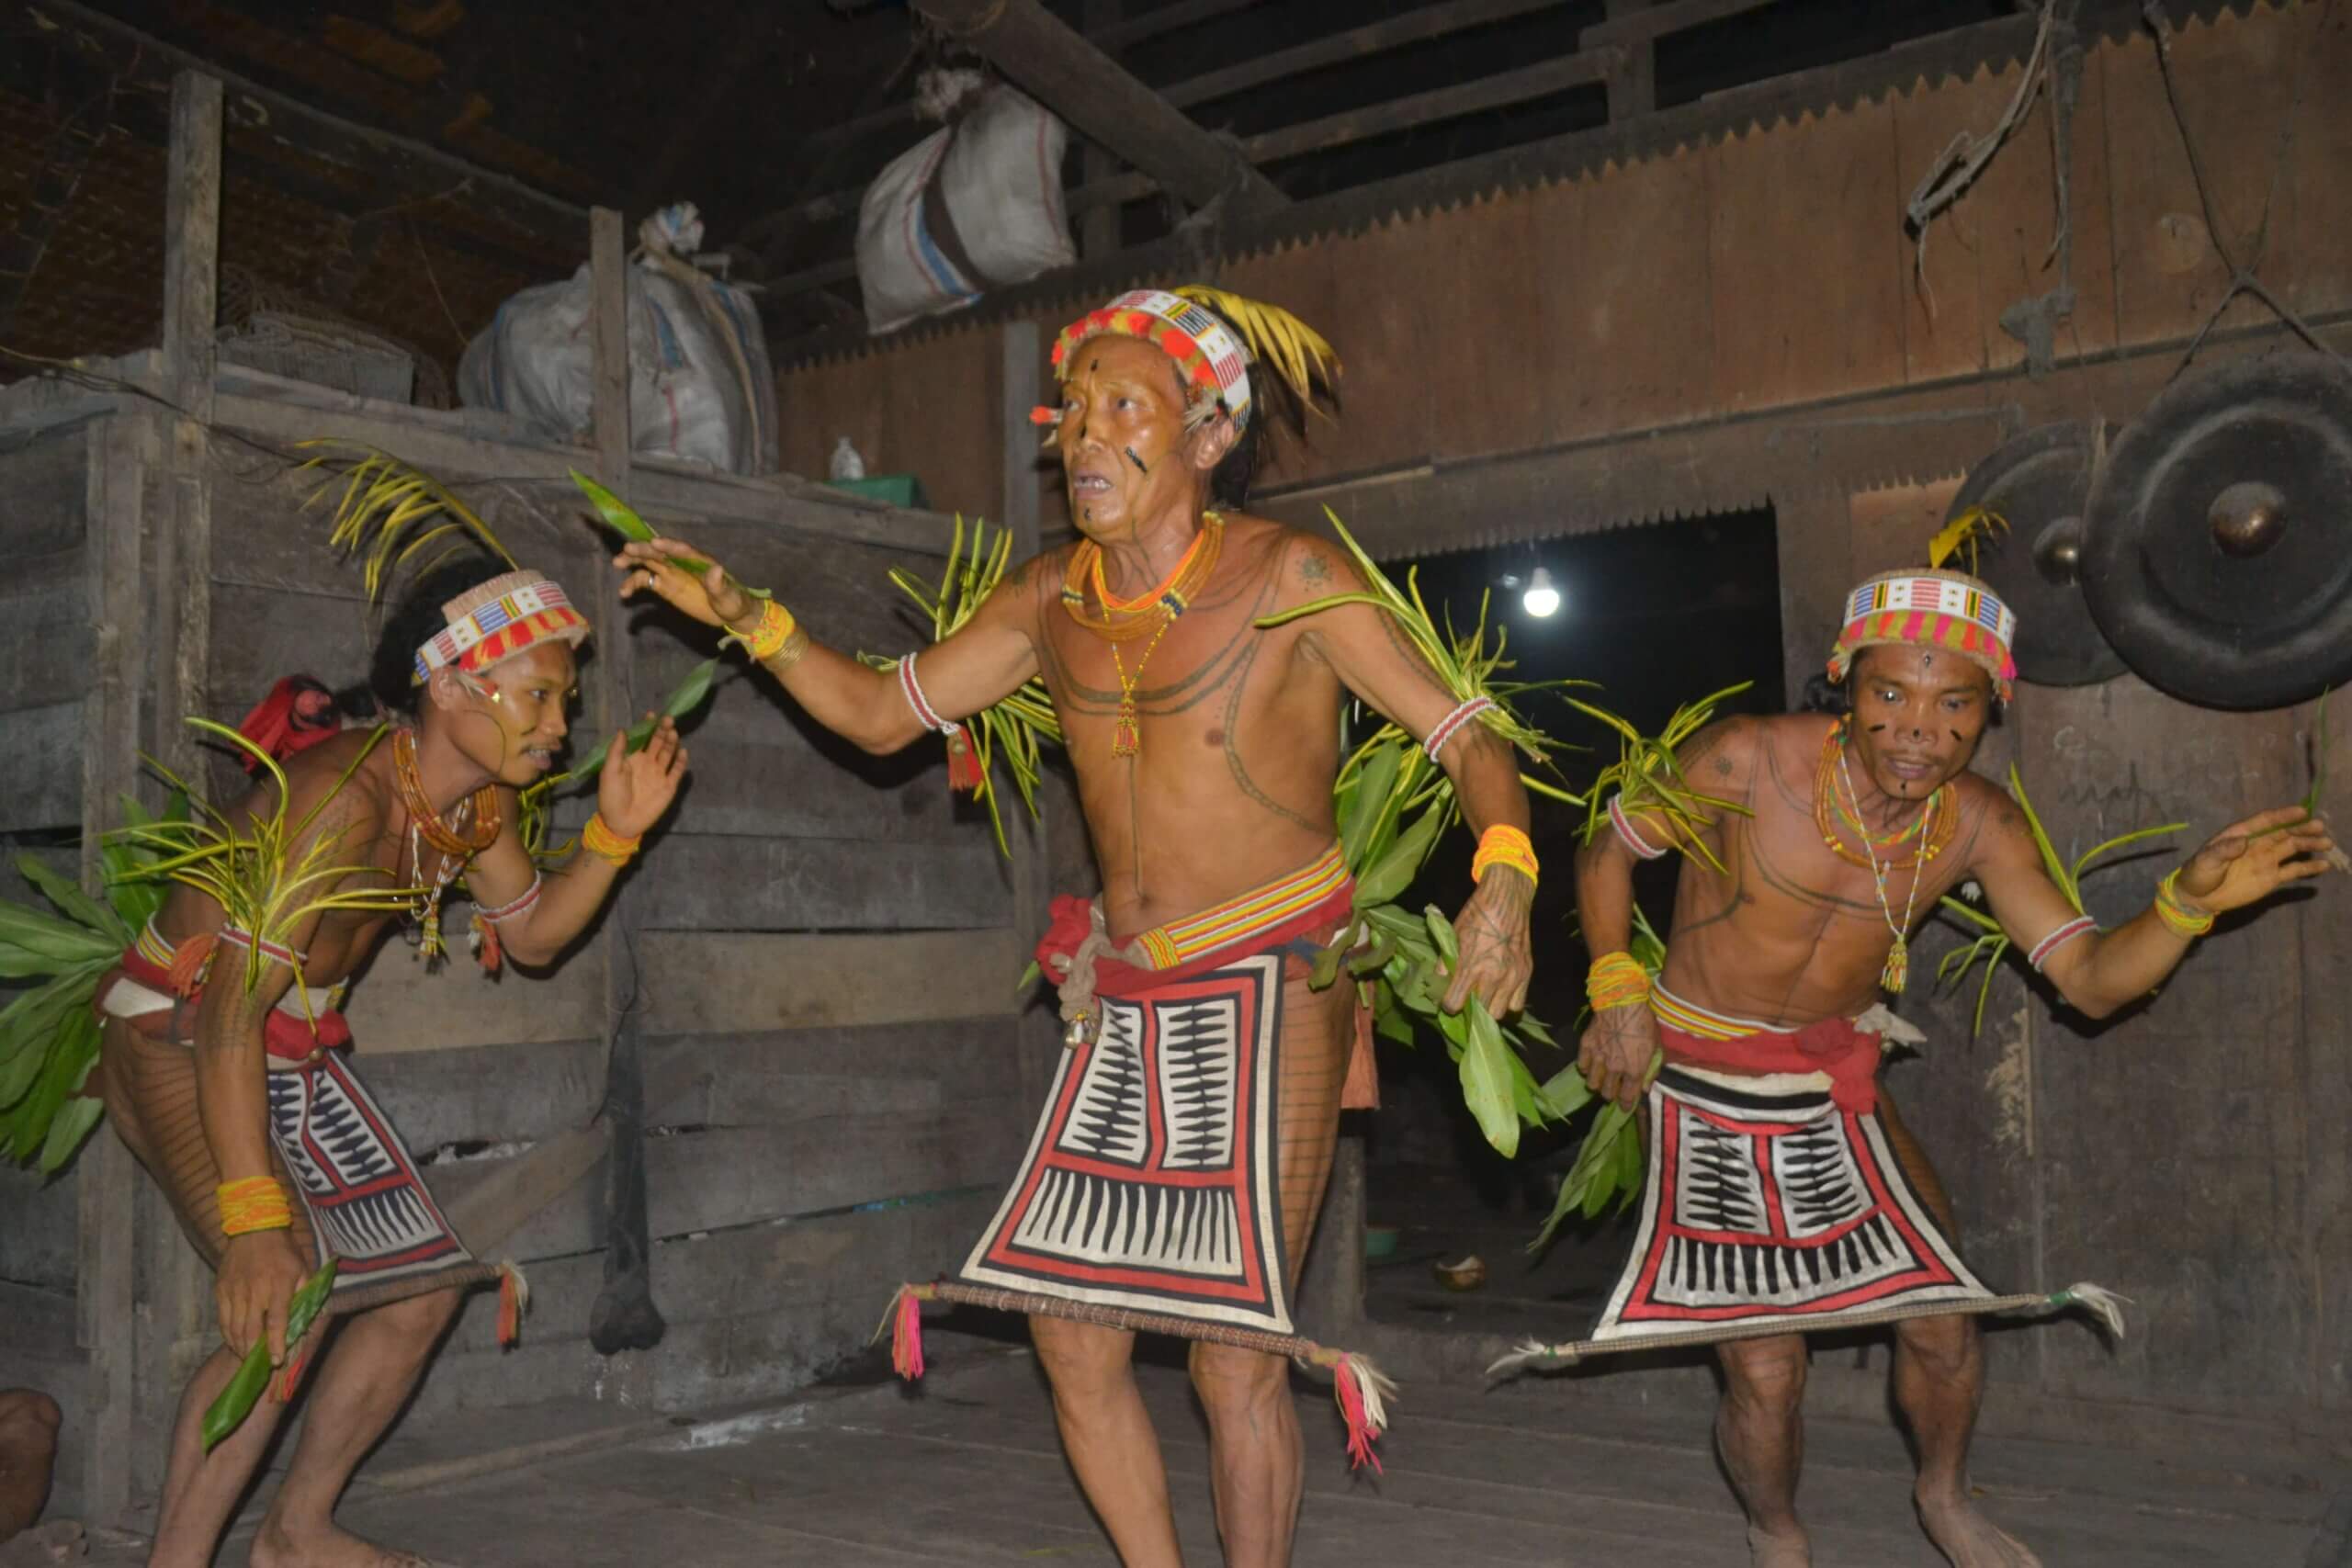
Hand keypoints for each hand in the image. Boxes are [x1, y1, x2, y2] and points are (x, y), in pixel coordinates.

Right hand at [216, 1230, 308, 1365]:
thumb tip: (306, 1320)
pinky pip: (222, 1319)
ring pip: (234, 1328)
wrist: (254, 1228)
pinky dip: (228, 1335)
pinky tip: (235, 1342)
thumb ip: (305, 1294)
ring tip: (248, 1358)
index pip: (276, 1321)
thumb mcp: (303, 1268)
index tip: (276, 1360)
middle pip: (251, 1330)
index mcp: (279, 1285)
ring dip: (240, 1347)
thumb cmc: (283, 1250)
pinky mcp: (221, 1290)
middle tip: (260, 1366)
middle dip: (255, 1352)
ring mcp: (234, 1291)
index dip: (275, 1344)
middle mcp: (254, 1290)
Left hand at [595, 714, 687, 838]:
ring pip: (668, 753)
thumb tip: (623, 729)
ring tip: (673, 733)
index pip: (642, 737)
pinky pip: (677, 771)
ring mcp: (659, 774)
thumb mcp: (609, 771)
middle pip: (658, 742)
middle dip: (663, 730)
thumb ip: (616, 751)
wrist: (620, 822)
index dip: (647, 725)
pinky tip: (683, 751)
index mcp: (632, 758)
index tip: (651, 714)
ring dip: (671, 742)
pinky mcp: (668, 786)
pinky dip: (681, 761)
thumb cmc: (611, 796)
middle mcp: (648, 763)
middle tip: (668, 719)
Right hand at [615, 537, 753, 631]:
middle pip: (660, 553)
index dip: (670, 546)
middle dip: (645, 549)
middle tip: (627, 549)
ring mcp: (672, 574)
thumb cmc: (733, 601)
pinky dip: (633, 584)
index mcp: (698, 561)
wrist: (730, 613)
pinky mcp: (665, 586)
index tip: (655, 543)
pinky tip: (624, 593)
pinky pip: (646, 582)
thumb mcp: (728, 595)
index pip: (683, 551)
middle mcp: (682, 563)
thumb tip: (716, 569)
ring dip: (633, 561)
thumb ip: (719, 584)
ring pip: (649, 562)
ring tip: (617, 563)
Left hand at [1443, 867, 1532, 1017]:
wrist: (1506, 900)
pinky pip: (1517, 1003)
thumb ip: (1446, 961)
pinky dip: (1508, 1002)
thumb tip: (1440, 981)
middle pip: (1479, 1013)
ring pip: (1498, 1013)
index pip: (1455, 1004)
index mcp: (1471, 966)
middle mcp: (1492, 976)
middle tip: (1468, 999)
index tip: (1449, 1001)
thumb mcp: (1454, 935)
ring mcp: (1512, 977)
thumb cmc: (1476, 915)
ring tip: (1484, 997)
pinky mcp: (1526, 973)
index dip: (1449, 1005)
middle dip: (1470, 1009)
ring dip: (1489, 1007)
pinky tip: (1501, 992)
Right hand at [1578, 1001, 1660, 1111]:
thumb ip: (1651, 1070)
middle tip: (1613, 1090)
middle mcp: (1615, 1069)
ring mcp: (1598, 1058)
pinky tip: (1590, 1064)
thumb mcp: (1656, 1046)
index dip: (1625, 1105)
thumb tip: (1645, 1088)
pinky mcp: (1586, 1047)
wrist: (1622, 1002)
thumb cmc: (1644, 1022)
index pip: (1627, 1097)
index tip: (1624, 1106)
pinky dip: (1586, 1068)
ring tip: (1600, 1079)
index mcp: (1634, 1070)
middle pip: (1608, 1093)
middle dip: (1611, 1094)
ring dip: (1597, 1084)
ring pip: (1592, 1083)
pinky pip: (1581, 1066)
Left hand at [2172, 805, 2334, 914]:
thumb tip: (2242, 842)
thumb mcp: (2205, 861)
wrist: (2198, 898)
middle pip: (2284, 833)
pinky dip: (2309, 868)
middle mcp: (2258, 844)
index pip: (2266, 821)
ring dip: (2309, 844)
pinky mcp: (2271, 878)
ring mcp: (2266, 860)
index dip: (2283, 815)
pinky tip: (2324, 865)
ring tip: (2327, 843)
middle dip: (2302, 829)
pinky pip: (2294, 871)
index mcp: (2241, 834)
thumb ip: (2222, 851)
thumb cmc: (2198, 874)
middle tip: (2320, 826)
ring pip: (2292, 848)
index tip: (2302, 811)